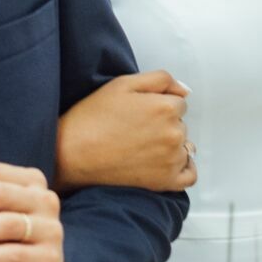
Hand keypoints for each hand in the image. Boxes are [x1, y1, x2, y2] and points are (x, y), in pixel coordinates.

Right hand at [56, 71, 195, 191]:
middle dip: (165, 125)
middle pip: (181, 125)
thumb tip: (183, 89)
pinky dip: (182, 168)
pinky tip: (164, 163)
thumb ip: (160, 80)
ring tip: (141, 148)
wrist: (72, 153)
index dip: (160, 105)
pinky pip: (189, 175)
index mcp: (166, 108)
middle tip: (137, 130)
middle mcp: (174, 134)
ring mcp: (171, 160)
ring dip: (170, 146)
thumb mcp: (123, 84)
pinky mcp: (165, 182)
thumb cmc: (93, 118)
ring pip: (184, 147)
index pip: (179, 103)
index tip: (142, 112)